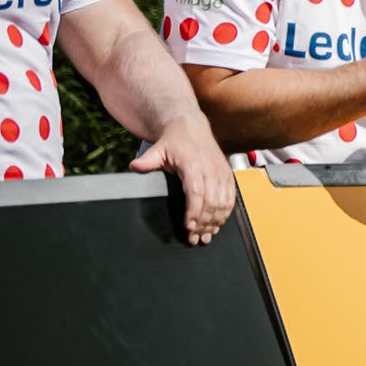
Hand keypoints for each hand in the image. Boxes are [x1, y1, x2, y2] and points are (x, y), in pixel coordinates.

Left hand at [129, 115, 236, 244]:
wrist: (192, 127)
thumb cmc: (174, 140)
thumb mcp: (157, 149)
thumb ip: (147, 161)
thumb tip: (134, 166)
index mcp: (193, 163)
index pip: (196, 191)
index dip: (194, 210)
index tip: (188, 226)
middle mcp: (210, 168)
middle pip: (211, 201)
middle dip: (204, 222)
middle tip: (196, 238)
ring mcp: (221, 171)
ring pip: (223, 201)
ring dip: (216, 221)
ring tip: (206, 235)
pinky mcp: (227, 174)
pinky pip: (231, 196)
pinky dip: (226, 212)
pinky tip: (218, 223)